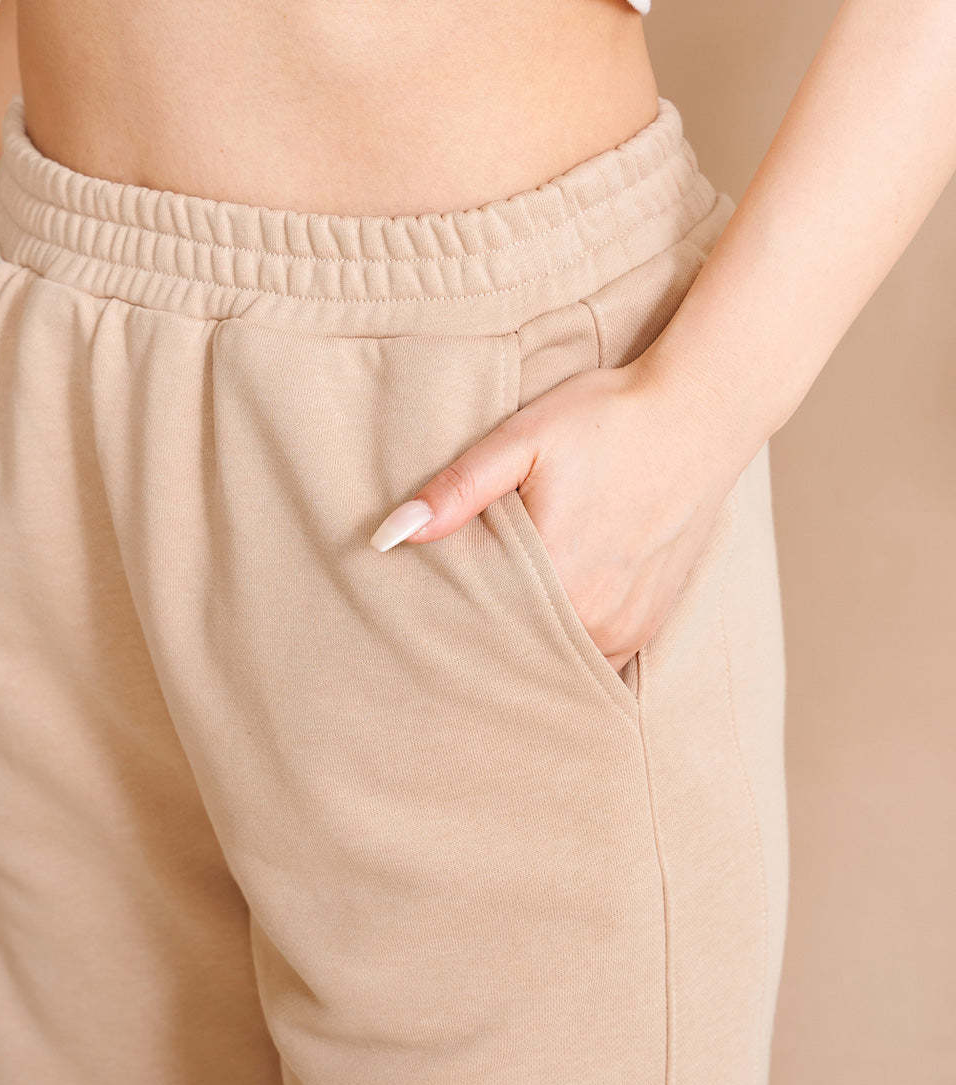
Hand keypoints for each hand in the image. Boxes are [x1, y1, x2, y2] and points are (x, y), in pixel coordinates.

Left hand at [370, 355, 752, 671]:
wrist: (700, 414)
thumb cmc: (608, 419)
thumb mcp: (523, 440)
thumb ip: (456, 491)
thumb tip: (389, 536)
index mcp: (552, 577)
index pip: (477, 632)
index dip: (446, 634)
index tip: (422, 631)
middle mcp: (592, 617)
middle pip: (516, 655)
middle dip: (484, 650)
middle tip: (448, 642)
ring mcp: (626, 627)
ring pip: (557, 665)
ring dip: (528, 653)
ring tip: (499, 629)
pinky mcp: (648, 626)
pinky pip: (596, 661)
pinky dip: (569, 652)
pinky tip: (546, 629)